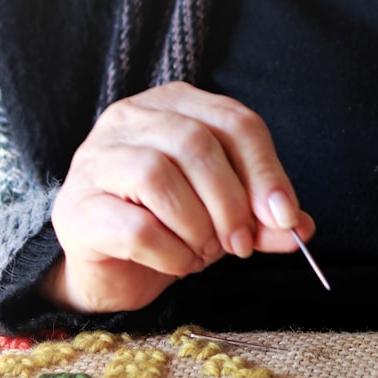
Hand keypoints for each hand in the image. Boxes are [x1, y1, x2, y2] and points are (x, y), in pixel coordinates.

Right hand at [43, 82, 313, 312]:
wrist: (114, 271)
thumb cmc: (173, 227)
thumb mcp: (228, 218)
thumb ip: (264, 219)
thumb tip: (301, 226)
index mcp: (175, 106)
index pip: (234, 121)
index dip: (266, 171)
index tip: (285, 216)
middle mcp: (130, 119)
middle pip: (195, 143)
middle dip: (231, 202)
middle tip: (241, 244)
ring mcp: (96, 159)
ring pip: (157, 175)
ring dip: (196, 225)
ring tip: (203, 252)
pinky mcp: (76, 209)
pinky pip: (134, 226)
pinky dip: (169, 252)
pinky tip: (177, 263)